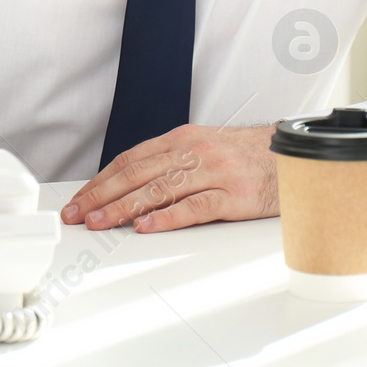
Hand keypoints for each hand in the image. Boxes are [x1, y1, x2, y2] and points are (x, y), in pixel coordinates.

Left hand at [61, 123, 278, 232]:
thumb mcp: (200, 149)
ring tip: (101, 222)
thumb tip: (125, 186)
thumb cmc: (241, 156)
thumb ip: (167, 163)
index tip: (79, 199)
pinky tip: (147, 226)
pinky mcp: (233, 196)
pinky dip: (168, 217)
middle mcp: (193, 152)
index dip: (100, 180)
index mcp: (181, 139)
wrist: (288, 155)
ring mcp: (213, 173)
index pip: (130, 160)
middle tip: (78, 214)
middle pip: (138, 174)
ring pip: (160, 189)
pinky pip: (195, 206)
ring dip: (124, 208)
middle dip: (102, 195)